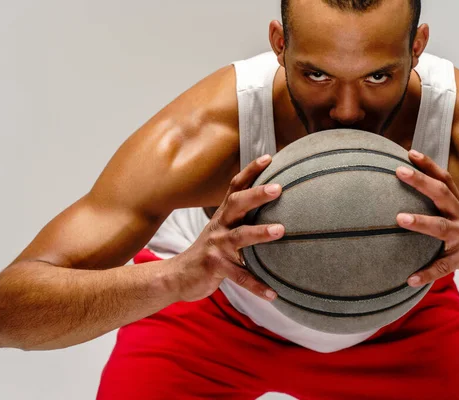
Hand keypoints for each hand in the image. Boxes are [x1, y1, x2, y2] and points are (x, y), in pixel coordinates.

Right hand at [171, 154, 284, 302]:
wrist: (178, 276)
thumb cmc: (210, 252)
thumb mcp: (222, 230)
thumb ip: (242, 220)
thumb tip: (273, 210)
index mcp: (223, 215)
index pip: (236, 186)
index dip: (251, 170)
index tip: (269, 157)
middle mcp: (219, 226)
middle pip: (237, 204)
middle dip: (257, 195)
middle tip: (278, 188)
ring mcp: (216, 246)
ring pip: (239, 237)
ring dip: (260, 233)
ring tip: (281, 230)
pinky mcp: (215, 267)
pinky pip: (239, 277)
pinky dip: (256, 285)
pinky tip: (273, 293)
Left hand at [395, 149, 458, 288]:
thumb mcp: (457, 218)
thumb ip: (437, 207)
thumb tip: (400, 196)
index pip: (444, 180)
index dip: (429, 165)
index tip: (410, 152)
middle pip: (441, 194)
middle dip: (421, 181)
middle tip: (400, 171)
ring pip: (442, 228)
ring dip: (421, 222)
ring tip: (400, 218)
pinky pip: (443, 267)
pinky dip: (426, 273)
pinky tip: (410, 279)